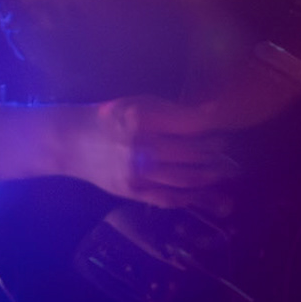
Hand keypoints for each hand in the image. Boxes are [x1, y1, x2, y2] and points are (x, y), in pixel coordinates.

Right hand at [66, 96, 236, 213]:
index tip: (225, 126)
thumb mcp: (139, 103)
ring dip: (210, 175)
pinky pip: (168, 198)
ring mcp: (136, 173)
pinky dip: (190, 196)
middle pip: (192, 153)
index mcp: (142, 119)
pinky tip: (202, 191)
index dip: (214, 127)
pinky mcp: (132, 192)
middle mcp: (140, 147)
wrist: (73, 142)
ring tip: (224, 171)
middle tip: (227, 150)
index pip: (191, 125)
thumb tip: (213, 113)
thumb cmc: (111, 118)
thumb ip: (174, 111)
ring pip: (185, 178)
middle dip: (215, 152)